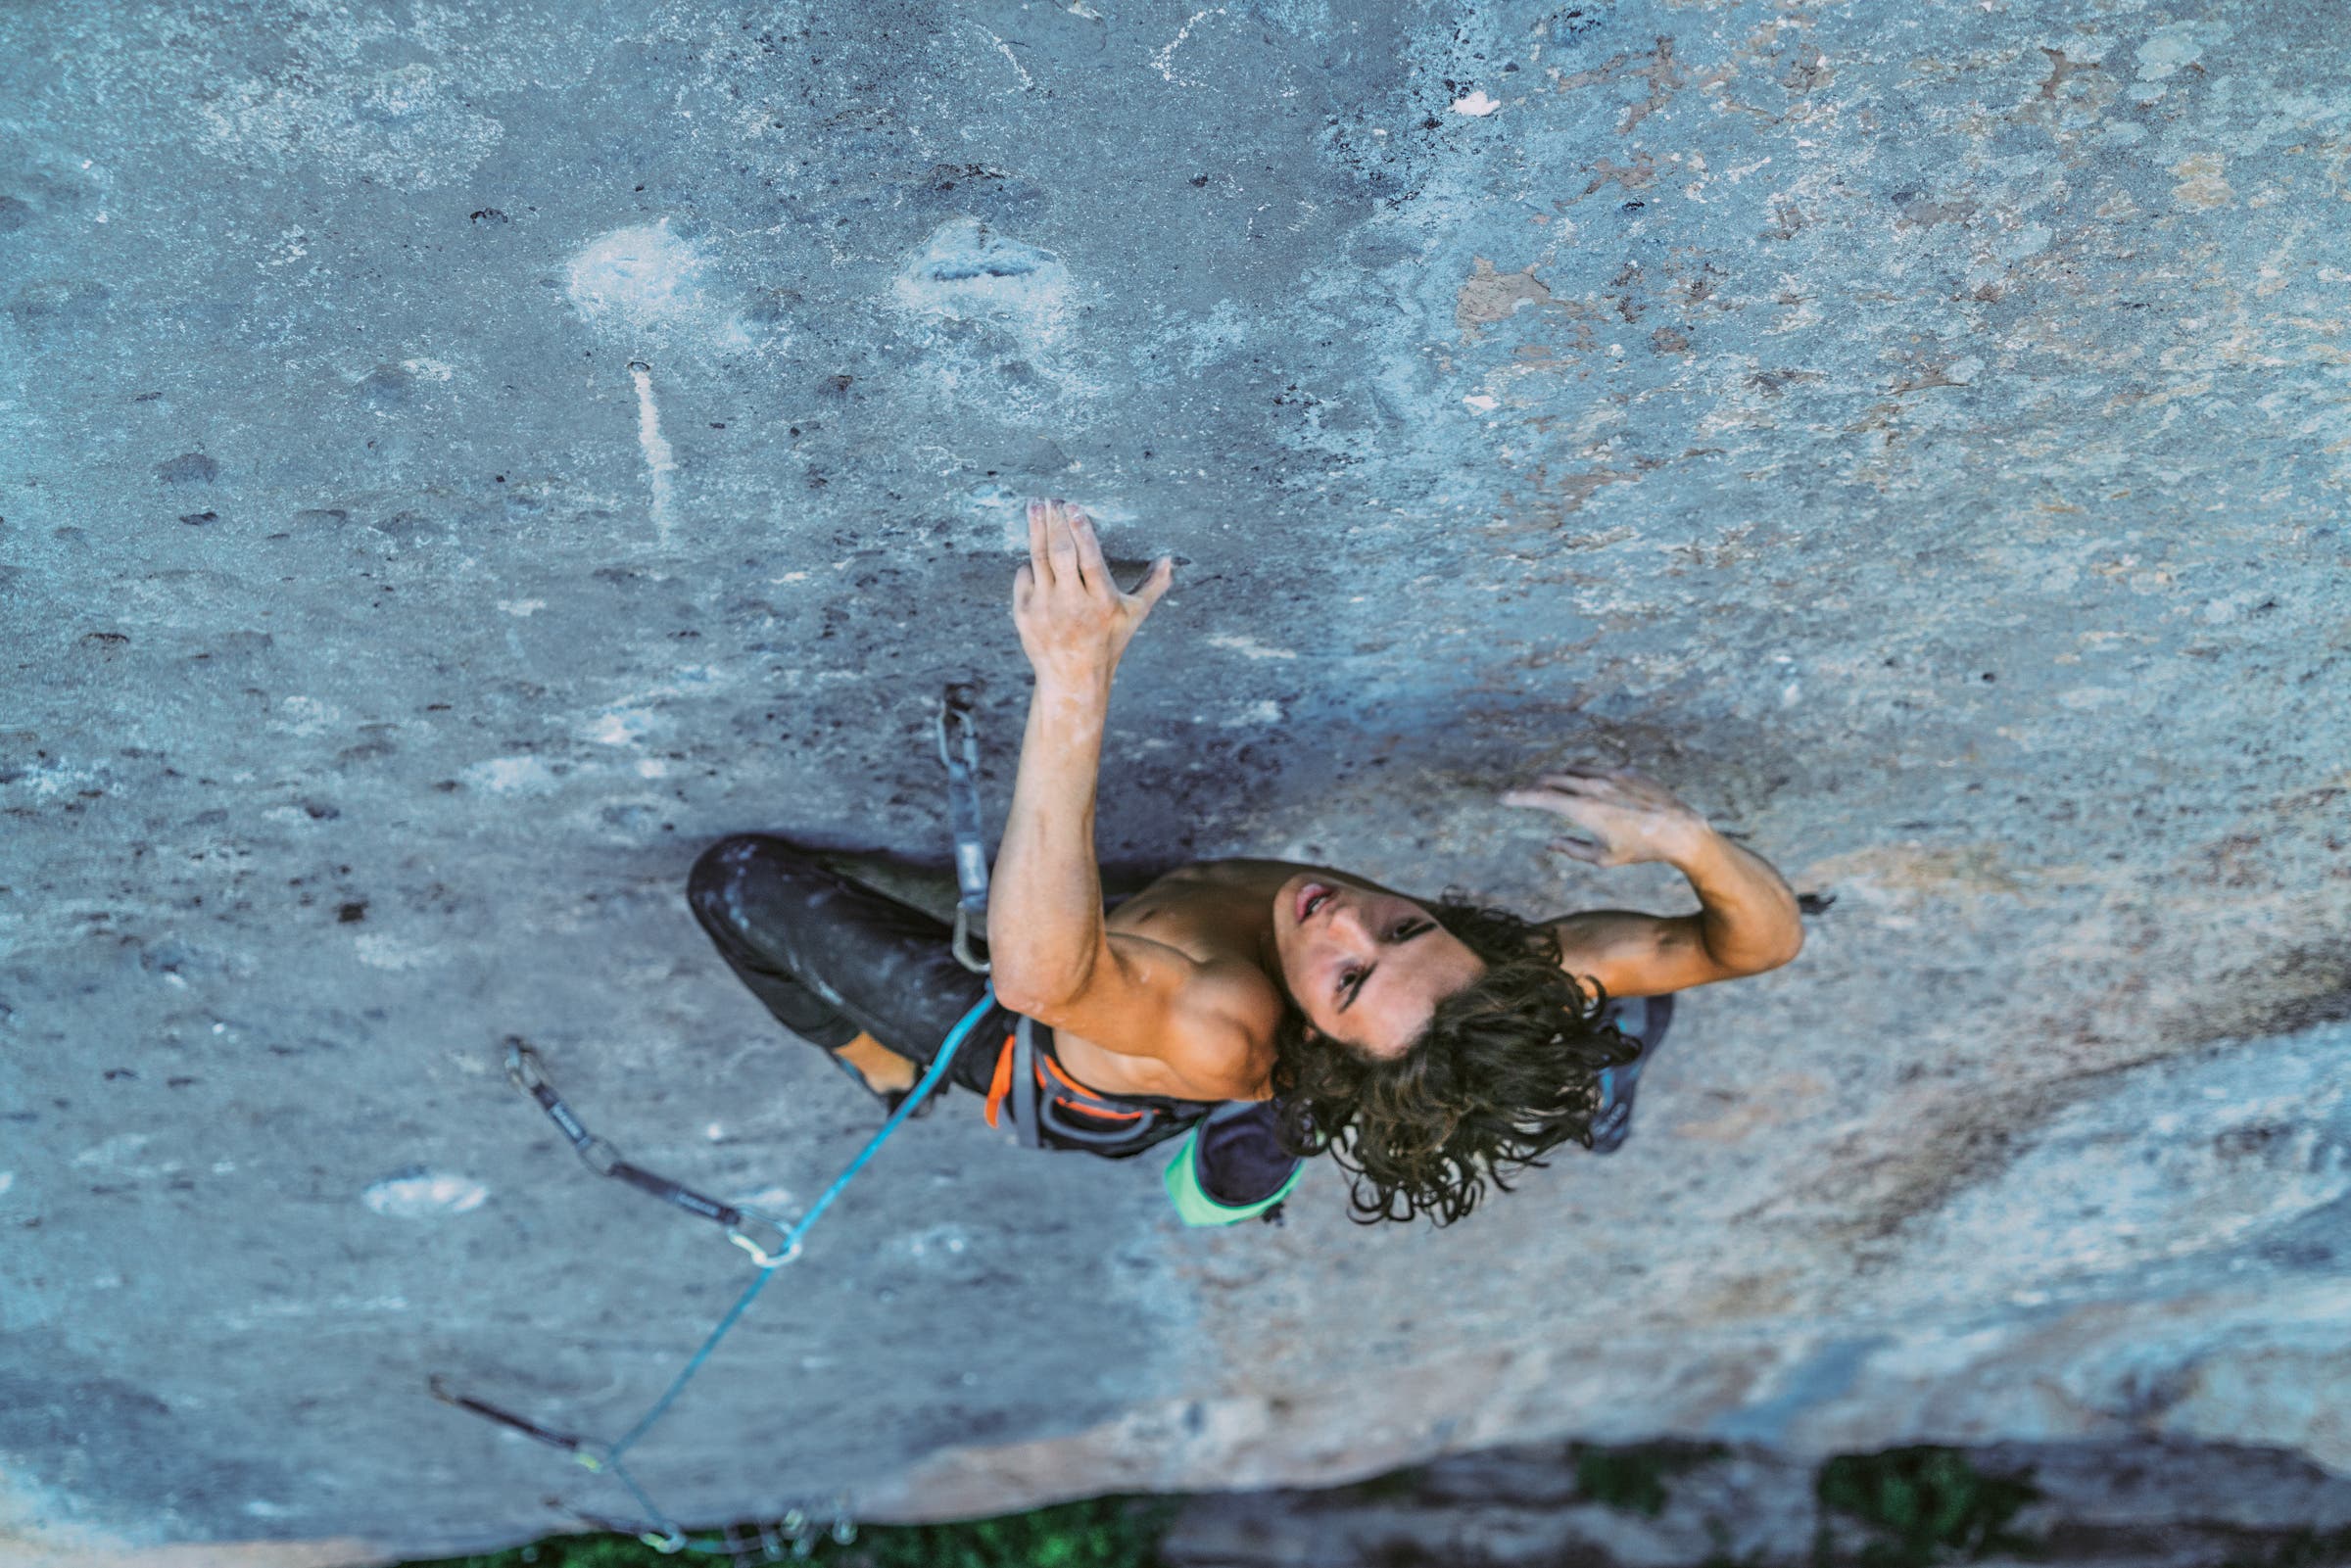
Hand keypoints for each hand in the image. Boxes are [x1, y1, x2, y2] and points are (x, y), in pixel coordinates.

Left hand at [1013, 497, 1173, 685]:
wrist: (1073, 678)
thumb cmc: (1108, 642)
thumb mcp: (1134, 616)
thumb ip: (1153, 586)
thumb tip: (1170, 559)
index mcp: (1102, 601)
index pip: (1089, 559)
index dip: (1081, 531)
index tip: (1073, 507)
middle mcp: (1072, 605)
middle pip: (1060, 554)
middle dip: (1054, 523)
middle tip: (1050, 498)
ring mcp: (1045, 609)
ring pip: (1038, 559)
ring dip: (1036, 529)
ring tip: (1035, 505)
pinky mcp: (1024, 614)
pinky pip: (1024, 576)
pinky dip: (1031, 562)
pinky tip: (1035, 547)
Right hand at [1499, 766, 1710, 866]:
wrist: (1681, 830)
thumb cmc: (1641, 850)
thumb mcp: (1603, 859)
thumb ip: (1573, 849)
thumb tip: (1551, 843)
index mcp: (1584, 809)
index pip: (1541, 797)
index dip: (1518, 797)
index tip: (1502, 797)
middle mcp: (1594, 787)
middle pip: (1553, 779)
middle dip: (1535, 786)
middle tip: (1524, 793)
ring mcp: (1612, 775)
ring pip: (1575, 770)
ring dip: (1558, 777)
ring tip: (1549, 785)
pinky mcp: (1628, 771)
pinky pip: (1598, 768)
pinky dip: (1584, 774)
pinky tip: (1585, 783)